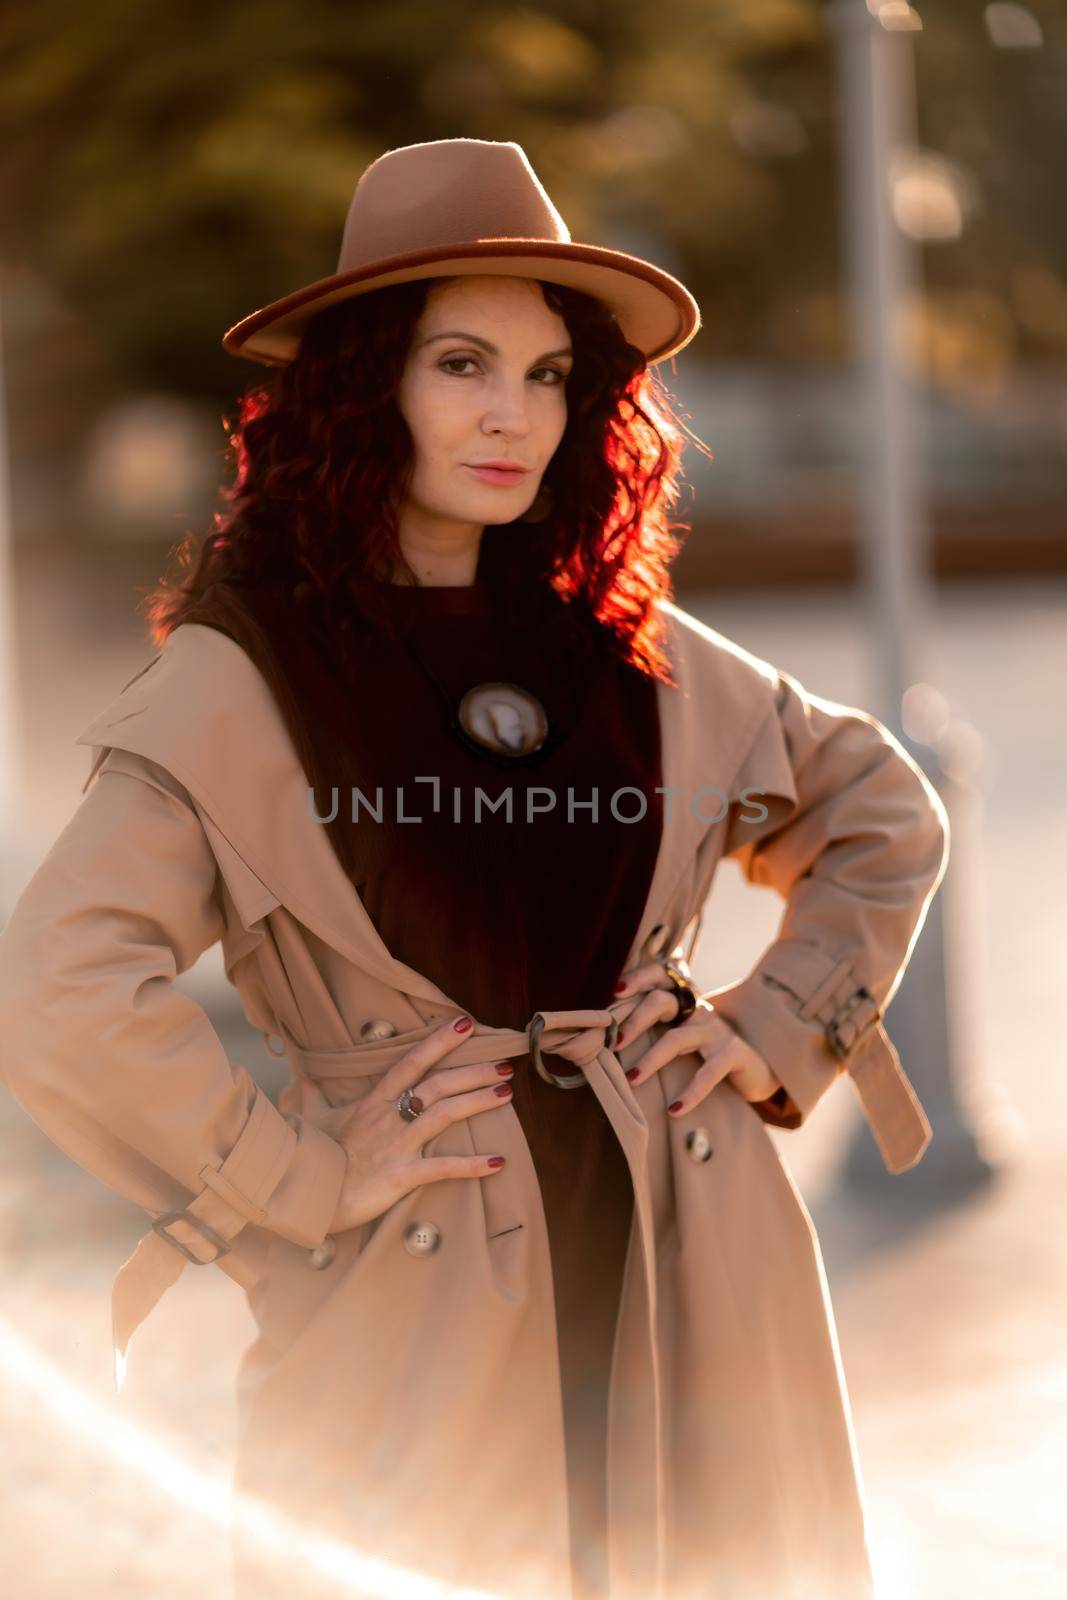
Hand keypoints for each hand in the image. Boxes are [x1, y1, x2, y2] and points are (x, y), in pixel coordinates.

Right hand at [311, 1015, 514, 1234]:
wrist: (303, 1193)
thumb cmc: (310, 1155)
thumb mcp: (311, 1117)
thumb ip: (312, 1093)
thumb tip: (300, 1074)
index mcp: (373, 1101)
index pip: (411, 1062)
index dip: (439, 1041)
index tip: (465, 1024)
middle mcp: (390, 1117)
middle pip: (437, 1085)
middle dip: (473, 1071)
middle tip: (504, 1063)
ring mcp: (397, 1145)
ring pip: (444, 1114)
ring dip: (478, 1102)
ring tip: (507, 1092)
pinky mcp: (401, 1175)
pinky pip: (442, 1168)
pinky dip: (472, 1165)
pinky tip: (499, 1161)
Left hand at [614, 961, 782, 1114]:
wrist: (754, 1069)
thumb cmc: (705, 1050)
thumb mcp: (681, 1032)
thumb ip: (654, 1026)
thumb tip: (608, 1037)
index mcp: (683, 999)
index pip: (660, 974)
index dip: (638, 978)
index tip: (615, 990)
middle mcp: (697, 1009)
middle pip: (662, 1001)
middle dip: (635, 1020)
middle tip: (614, 1044)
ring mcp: (716, 1030)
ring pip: (677, 1038)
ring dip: (651, 1060)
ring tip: (632, 1080)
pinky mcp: (732, 1054)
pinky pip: (707, 1073)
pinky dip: (690, 1093)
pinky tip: (674, 1110)